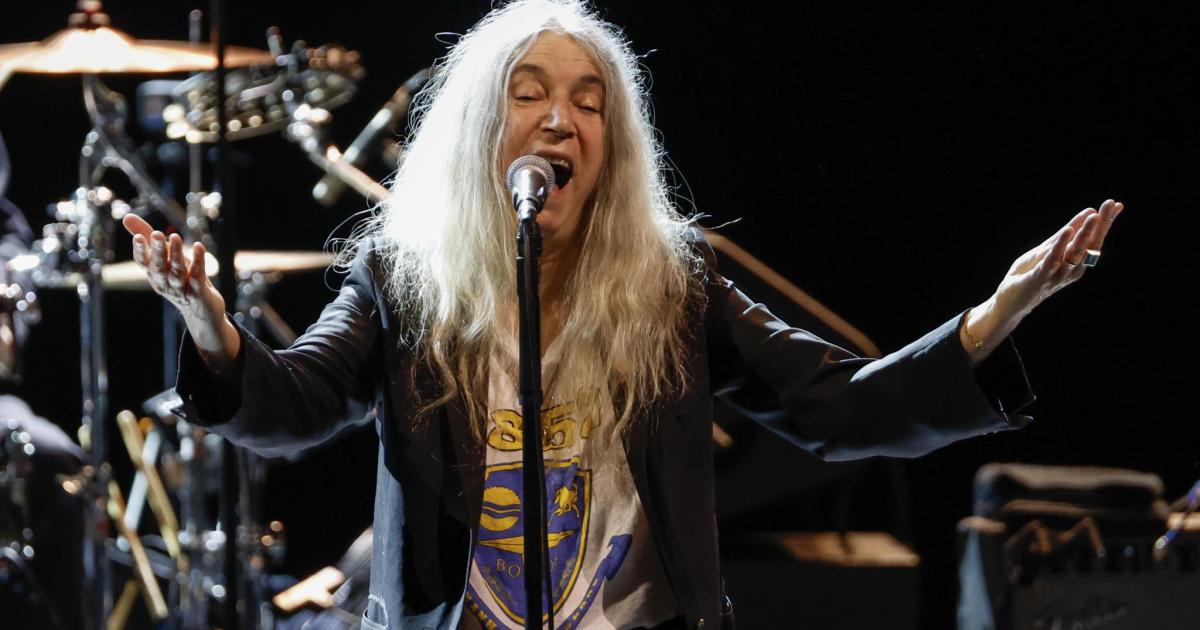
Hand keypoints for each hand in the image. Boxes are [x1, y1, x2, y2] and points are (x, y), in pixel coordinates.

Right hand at [122, 214, 239, 369]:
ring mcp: (181, 289)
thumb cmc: (178, 277)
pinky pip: (197, 276)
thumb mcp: (163, 257)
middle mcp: (164, 282)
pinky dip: (198, 262)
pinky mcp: (198, 293)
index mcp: (153, 273)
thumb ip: (146, 236)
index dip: (140, 251)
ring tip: (176, 237)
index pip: (143, 262)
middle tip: (158, 234)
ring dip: (176, 254)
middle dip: (158, 251)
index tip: (139, 238)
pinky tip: (199, 247)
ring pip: (177, 271)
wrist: (200, 310)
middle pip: (159, 267)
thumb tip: (127, 217)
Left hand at [961, 199, 1123, 361]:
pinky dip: (1060, 245)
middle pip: (1089, 245)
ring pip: (1075, 253)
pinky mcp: (1041, 278)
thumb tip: (1087, 214)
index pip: (1093, 240)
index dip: (1105, 223)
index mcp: (1073, 262)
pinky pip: (1052, 260)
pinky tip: (1068, 231)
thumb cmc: (1028, 274)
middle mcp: (1070, 269)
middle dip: (1101, 224)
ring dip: (1084, 234)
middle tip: (1111, 205)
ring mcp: (1057, 275)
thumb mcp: (1046, 250)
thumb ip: (1063, 235)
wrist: (1009, 301)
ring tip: (1094, 216)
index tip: (1116, 205)